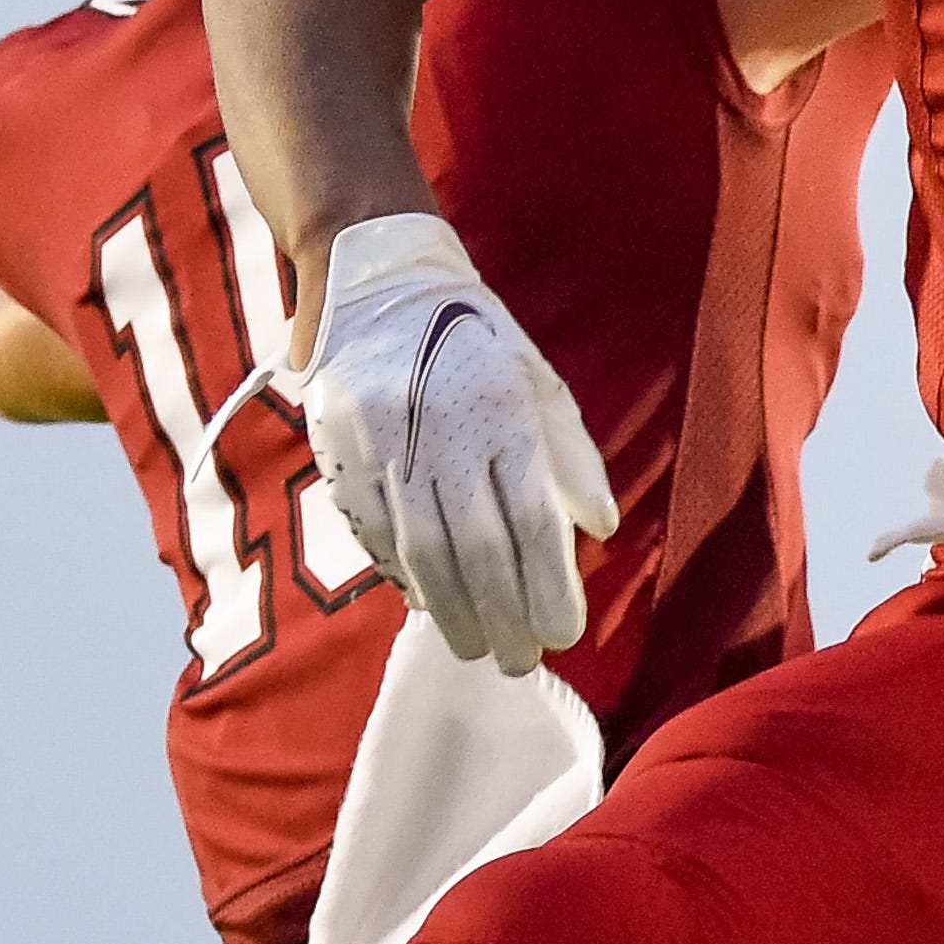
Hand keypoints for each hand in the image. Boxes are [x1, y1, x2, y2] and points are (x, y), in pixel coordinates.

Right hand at [295, 215, 617, 670]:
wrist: (378, 280)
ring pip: (423, 551)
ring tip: (476, 649)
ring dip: (452, 612)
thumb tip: (601, 529)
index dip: (549, 588)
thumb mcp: (538, 381)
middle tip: (522, 663)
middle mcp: (443, 433)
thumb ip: (570, 457)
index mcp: (503, 414)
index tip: (564, 635)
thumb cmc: (475, 338)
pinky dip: (402, 575)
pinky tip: (426, 605)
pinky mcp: (341, 452)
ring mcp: (386, 446)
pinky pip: (373, 531)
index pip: (533, 523)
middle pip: (479, 551)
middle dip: (505, 617)